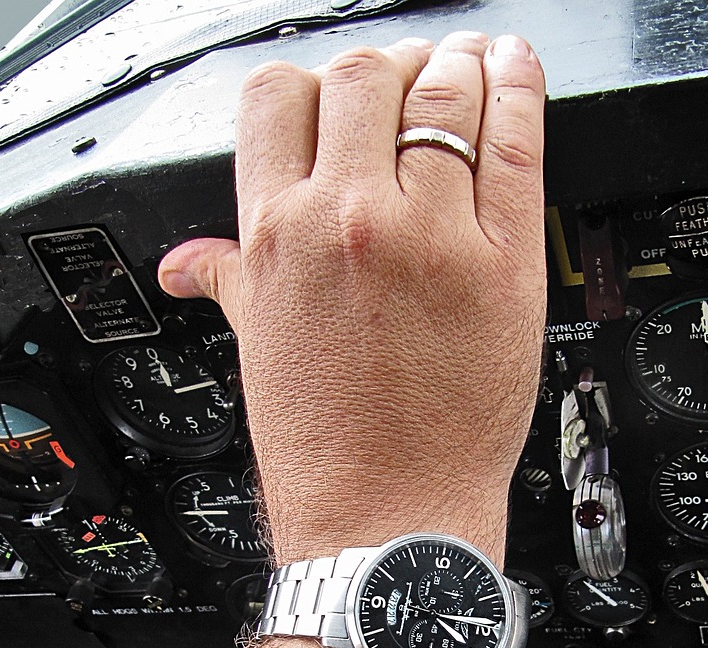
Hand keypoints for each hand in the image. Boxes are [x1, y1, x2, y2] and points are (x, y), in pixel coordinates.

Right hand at [158, 32, 546, 562]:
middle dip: (386, 72)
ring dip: (455, 66)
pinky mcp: (502, 263)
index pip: (277, 96)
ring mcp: (427, 236)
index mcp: (274, 236)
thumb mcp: (259, 351)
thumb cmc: (325, 451)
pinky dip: (518, 88)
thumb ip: (231, 281)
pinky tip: (514, 72)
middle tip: (409, 91)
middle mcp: (344, 221)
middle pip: (362, 74)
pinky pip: (514, 139)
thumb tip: (189, 260)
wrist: (386, 520)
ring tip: (467, 73)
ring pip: (441, 90)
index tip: (341, 104)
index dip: (313, 87)